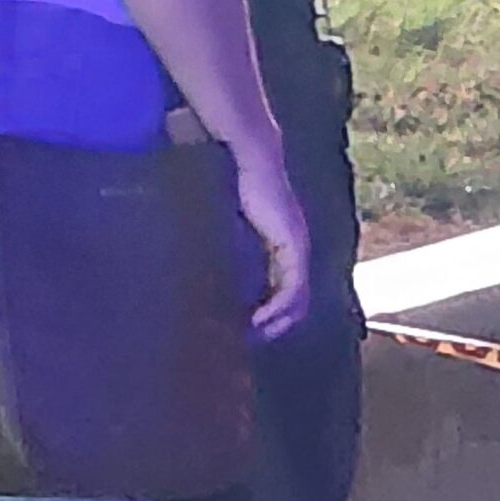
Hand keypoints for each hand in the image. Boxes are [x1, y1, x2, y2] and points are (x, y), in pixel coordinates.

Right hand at [233, 143, 312, 342]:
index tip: (242, 328)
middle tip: (247, 342)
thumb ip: (225, 238)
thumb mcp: (228, 218)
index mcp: (281, 244)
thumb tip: (202, 255)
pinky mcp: (293, 246)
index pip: (279, 287)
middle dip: (273, 325)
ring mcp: (297, 248)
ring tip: (252, 338)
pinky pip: (291, 288)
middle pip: (293, 301)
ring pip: (295, 300)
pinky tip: (257, 320)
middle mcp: (294, 249)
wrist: (253, 157)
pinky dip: (276, 308)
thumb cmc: (236, 180)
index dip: (265, 311)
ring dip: (276, 323)